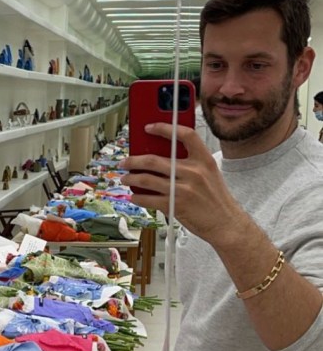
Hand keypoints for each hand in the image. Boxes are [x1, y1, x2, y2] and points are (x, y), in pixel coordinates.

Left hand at [119, 123, 243, 247]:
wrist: (225, 223)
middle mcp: (194, 172)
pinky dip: (138, 197)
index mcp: (204, 160)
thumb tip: (161, 156)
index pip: (185, 135)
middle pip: (154, 160)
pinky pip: (148, 199)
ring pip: (147, 179)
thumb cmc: (215, 198)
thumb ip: (190, 163)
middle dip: (134, 160)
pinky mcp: (175, 205)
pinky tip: (134, 196)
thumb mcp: (209, 173)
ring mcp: (183, 189)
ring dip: (131, 178)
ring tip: (125, 178)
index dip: (164, 128)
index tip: (148, 127)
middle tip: (125, 162)